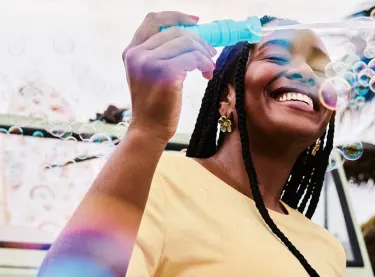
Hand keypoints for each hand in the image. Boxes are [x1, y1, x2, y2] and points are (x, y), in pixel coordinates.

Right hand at [122, 11, 216, 139]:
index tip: (196, 22)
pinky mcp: (165, 74)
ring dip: (203, 53)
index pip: (153, 20)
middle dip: (198, 40)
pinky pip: (191, 58)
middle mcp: (137, 54)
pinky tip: (207, 73)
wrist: (149, 130)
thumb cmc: (154, 106)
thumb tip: (189, 38)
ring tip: (209, 66)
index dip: (177, 16)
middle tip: (211, 54)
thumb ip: (159, 55)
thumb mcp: (148, 75)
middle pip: (175, 31)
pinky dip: (204, 63)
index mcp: (132, 51)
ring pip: (186, 42)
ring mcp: (150, 63)